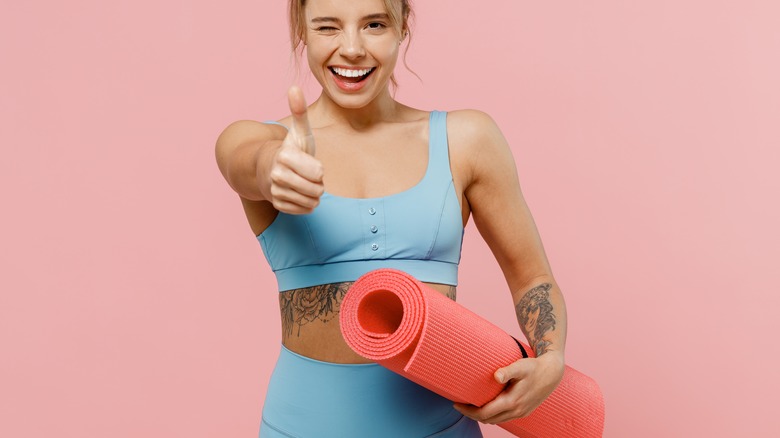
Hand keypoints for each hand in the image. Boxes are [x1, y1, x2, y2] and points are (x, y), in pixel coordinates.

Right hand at [263, 86, 323, 213]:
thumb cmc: (291, 150)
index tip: (308, 162)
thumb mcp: (299, 132)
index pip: (319, 172)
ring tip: (303, 183)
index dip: (319, 169)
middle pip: (316, 189)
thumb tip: (294, 87)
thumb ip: (299, 111)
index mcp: (284, 156)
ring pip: (311, 201)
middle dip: (318, 183)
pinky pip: (305, 210)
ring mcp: (275, 191)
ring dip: (313, 194)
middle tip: (308, 175)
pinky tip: (298, 193)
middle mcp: (276, 175)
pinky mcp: (278, 205)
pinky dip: (306, 204)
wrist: (268, 169)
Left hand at [453, 352, 564, 423]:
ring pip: (496, 420)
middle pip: (488, 419)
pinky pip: (504, 418)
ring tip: (470, 405)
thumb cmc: (534, 367)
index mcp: (512, 401)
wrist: (552, 372)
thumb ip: (507, 371)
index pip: (484, 413)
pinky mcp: (524, 411)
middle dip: (472, 414)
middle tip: (460, 405)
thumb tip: (495, 376)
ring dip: (482, 416)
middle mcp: (516, 410)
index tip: (456, 404)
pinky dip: (493, 415)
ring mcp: (521, 413)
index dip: (468, 411)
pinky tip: (487, 405)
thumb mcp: (521, 366)